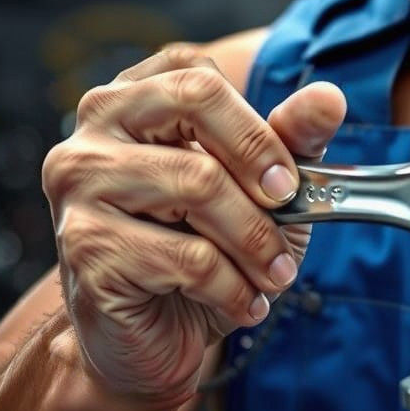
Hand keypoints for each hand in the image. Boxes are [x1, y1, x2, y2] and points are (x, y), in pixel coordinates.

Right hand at [42, 46, 344, 408]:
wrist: (156, 336)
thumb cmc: (208, 243)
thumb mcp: (262, 183)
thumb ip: (293, 135)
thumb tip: (328, 98)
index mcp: (137, 94)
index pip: (201, 74)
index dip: (255, 123)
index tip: (287, 176)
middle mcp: (97, 124)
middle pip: (195, 101)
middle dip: (258, 160)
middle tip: (290, 207)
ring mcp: (80, 183)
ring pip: (196, 182)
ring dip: (255, 238)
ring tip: (276, 272)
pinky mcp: (85, 247)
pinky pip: (186, 256)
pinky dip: (233, 285)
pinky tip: (246, 303)